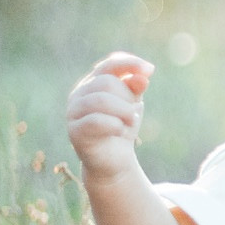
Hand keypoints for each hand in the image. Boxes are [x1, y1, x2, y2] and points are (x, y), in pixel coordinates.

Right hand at [67, 52, 152, 179]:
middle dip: (128, 97)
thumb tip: (143, 76)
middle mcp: (78, 94)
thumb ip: (136, 88)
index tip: (151, 70)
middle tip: (135, 113)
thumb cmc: (121, 127)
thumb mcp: (132, 104)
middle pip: (107, 83)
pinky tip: (122, 131)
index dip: (129, 64)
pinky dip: (116, 125)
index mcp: (92, 83)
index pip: (109, 65)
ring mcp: (73, 112)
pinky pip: (96, 121)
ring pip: (101, 100)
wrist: (113, 160)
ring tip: (132, 122)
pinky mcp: (74, 131)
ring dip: (124, 111)